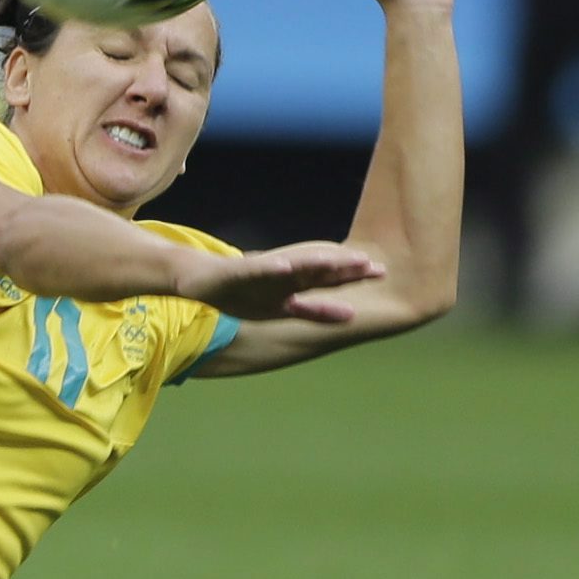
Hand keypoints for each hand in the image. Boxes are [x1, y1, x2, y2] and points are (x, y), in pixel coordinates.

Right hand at [181, 240, 387, 323]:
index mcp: (292, 284)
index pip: (328, 278)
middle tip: (369, 262)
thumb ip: (313, 312)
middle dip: (340, 267)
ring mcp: (260, 272)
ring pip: (290, 267)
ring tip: (332, 261)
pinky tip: (284, 267)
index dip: (352, 275)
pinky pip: (256, 271)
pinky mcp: (238, 271)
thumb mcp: (281, 308)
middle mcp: (280, 275)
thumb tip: (351, 317)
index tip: (380, 271)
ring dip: (310, 264)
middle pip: (315, 270)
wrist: (198, 280)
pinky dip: (270, 269)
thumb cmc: (241, 293)